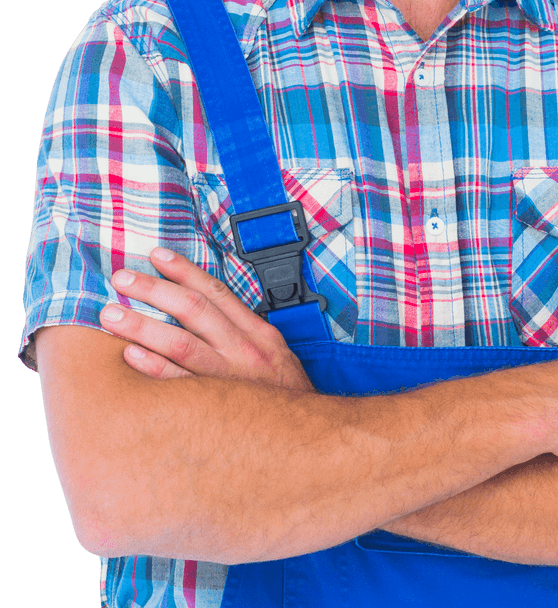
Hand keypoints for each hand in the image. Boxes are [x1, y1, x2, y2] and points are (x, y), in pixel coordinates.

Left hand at [99, 247, 316, 393]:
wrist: (307, 440)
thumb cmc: (284, 397)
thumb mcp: (274, 354)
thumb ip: (242, 332)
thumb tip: (203, 310)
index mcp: (257, 334)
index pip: (216, 292)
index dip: (184, 271)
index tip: (157, 256)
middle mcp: (242, 351)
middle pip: (193, 310)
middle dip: (154, 289)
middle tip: (123, 278)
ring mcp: (227, 379)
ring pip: (180, 343)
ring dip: (142, 326)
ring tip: (112, 314)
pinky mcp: (214, 409)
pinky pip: (178, 385)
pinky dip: (153, 368)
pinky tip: (130, 356)